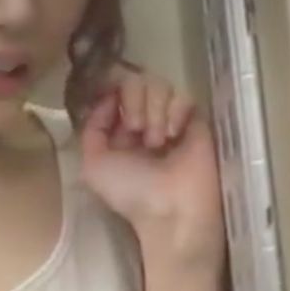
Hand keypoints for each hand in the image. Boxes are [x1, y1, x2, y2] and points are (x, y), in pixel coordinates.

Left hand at [79, 69, 224, 265]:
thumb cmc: (129, 191)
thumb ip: (92, 129)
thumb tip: (108, 99)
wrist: (171, 208)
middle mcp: (145, 123)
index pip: (113, 93)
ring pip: (159, 85)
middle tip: (137, 129)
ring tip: (157, 141)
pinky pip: (184, 97)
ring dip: (154, 110)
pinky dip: (175, 113)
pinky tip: (174, 135)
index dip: (111, 93)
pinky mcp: (197, 121)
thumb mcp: (93, 165)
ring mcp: (171, 120)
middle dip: (133, 101)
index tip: (113, 104)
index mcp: (119, 133)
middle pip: (135, 82)